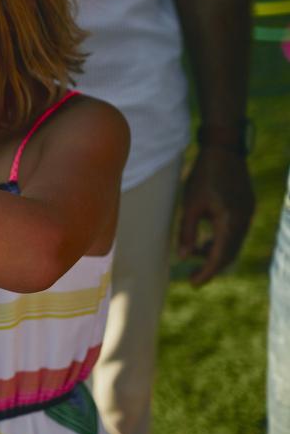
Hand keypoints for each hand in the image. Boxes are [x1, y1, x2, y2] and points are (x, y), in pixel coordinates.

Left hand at [177, 148, 254, 285]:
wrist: (224, 150)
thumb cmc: (203, 176)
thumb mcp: (190, 205)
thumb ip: (187, 232)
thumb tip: (184, 257)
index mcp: (230, 222)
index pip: (220, 256)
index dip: (207, 272)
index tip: (193, 283)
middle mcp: (245, 221)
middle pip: (230, 254)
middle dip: (211, 267)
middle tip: (192, 277)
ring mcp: (249, 214)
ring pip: (234, 244)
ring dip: (216, 253)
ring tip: (195, 255)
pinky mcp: (247, 208)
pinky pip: (237, 232)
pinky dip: (222, 241)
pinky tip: (206, 242)